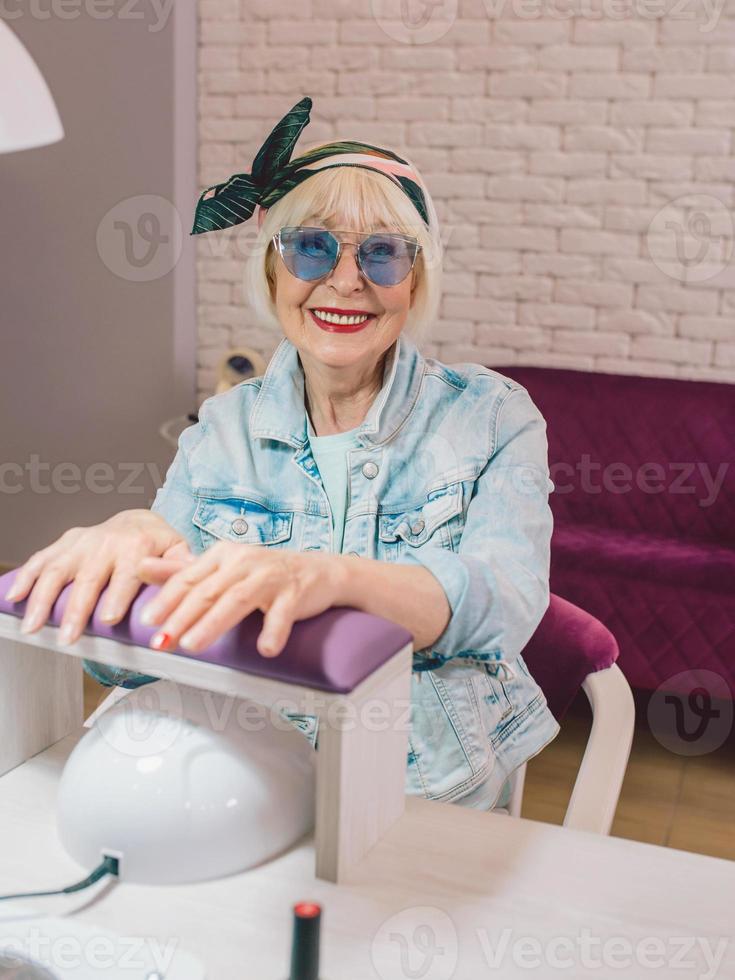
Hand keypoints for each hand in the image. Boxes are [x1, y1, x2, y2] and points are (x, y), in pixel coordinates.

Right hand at [5, 510, 190, 645]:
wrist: (138, 521)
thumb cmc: (159, 545)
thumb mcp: (178, 552)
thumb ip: (179, 569)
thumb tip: (181, 585)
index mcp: (137, 543)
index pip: (127, 573)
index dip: (117, 596)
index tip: (109, 619)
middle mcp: (106, 541)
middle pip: (88, 578)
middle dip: (77, 610)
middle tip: (69, 637)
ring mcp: (82, 542)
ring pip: (58, 570)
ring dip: (43, 599)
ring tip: (34, 627)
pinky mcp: (64, 544)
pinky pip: (40, 560)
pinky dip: (25, 578)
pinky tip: (15, 598)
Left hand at [136, 541, 343, 657]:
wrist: (319, 571)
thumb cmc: (265, 573)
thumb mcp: (222, 567)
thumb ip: (182, 570)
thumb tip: (140, 567)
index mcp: (223, 554)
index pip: (189, 578)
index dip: (167, 599)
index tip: (147, 621)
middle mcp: (244, 561)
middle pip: (208, 591)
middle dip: (182, 617)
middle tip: (161, 641)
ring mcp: (271, 576)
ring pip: (237, 600)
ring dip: (213, 624)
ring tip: (192, 645)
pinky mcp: (295, 592)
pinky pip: (283, 614)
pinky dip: (274, 631)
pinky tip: (265, 649)